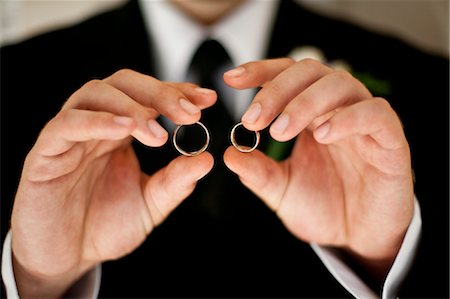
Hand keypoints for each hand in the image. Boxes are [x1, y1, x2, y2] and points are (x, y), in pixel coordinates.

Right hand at [11, 69, 214, 297]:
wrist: (67, 258)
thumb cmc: (105, 227)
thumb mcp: (150, 205)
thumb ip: (175, 183)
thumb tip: (207, 159)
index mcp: (121, 133)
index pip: (148, 96)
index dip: (177, 91)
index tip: (207, 99)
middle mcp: (97, 126)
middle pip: (123, 84)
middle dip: (160, 93)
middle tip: (189, 114)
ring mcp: (70, 136)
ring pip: (95, 94)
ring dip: (132, 107)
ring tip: (158, 134)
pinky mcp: (45, 154)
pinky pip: (66, 125)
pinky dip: (97, 121)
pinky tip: (124, 130)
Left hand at [223, 59, 413, 278]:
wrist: (359, 237)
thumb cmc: (324, 207)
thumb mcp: (281, 191)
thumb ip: (258, 173)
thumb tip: (228, 154)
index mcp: (310, 115)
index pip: (287, 76)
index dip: (261, 71)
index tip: (231, 79)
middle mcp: (337, 109)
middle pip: (310, 72)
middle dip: (276, 90)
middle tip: (253, 119)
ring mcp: (364, 122)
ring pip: (341, 84)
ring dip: (305, 103)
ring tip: (280, 132)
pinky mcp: (390, 140)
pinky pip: (376, 113)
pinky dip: (348, 118)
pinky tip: (323, 135)